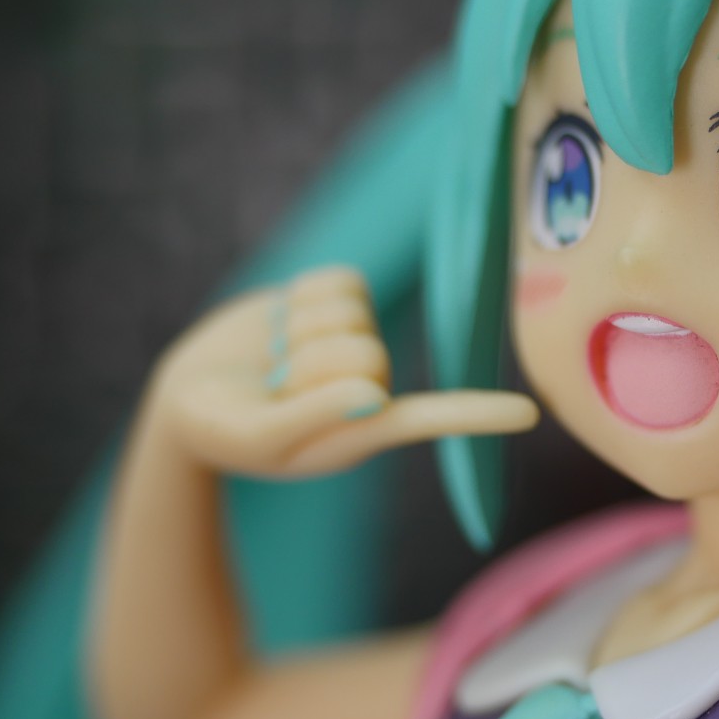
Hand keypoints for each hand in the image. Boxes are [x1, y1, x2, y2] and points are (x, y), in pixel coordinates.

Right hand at [150, 265, 537, 477]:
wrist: (190, 395)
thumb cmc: (224, 433)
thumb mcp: (258, 437)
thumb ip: (314, 419)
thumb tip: (374, 395)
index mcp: (365, 429)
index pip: (430, 416)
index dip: (477, 415)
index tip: (529, 416)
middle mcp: (371, 383)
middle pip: (366, 354)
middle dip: (308, 366)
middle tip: (276, 388)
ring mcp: (356, 337)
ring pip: (349, 314)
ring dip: (298, 332)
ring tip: (276, 361)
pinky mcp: (336, 300)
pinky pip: (339, 281)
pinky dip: (302, 297)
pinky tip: (283, 324)